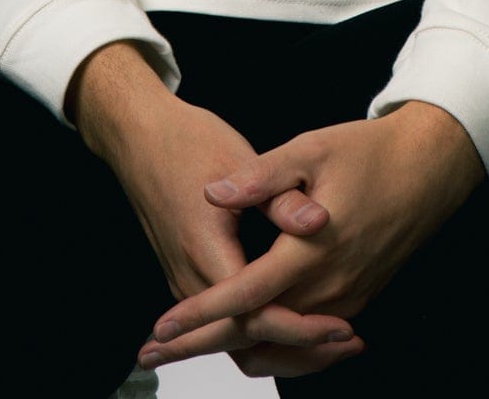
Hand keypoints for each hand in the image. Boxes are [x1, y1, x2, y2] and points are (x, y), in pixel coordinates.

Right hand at [83, 86, 366, 379]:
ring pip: (234, 341)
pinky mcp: (189, 277)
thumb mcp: (237, 160)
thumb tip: (319, 220)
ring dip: (282, 346)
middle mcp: (190, 278)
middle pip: (243, 344)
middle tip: (348, 342)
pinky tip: (298, 321)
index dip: (300, 328)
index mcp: (205, 251)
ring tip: (332, 341)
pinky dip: (263, 331)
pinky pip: (226, 323)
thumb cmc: (187, 143)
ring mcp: (186, 281)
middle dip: (297, 350)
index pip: (255, 315)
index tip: (340, 328)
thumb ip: (279, 197)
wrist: (140, 137)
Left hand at [137, 103, 486, 376]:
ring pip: (281, 345)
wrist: (430, 169)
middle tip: (153, 352)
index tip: (161, 329)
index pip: (245, 297)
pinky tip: (245, 334)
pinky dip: (270, 343)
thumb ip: (261, 176)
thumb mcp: (311, 148)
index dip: (200, 315)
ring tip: (186, 347)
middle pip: (256, 334)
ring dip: (233, 348)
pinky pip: (306, 339)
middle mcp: (329, 288)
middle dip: (201, 345)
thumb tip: (215, 192)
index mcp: (312, 251)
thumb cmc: (370, 152)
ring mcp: (346, 299)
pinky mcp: (355, 299)